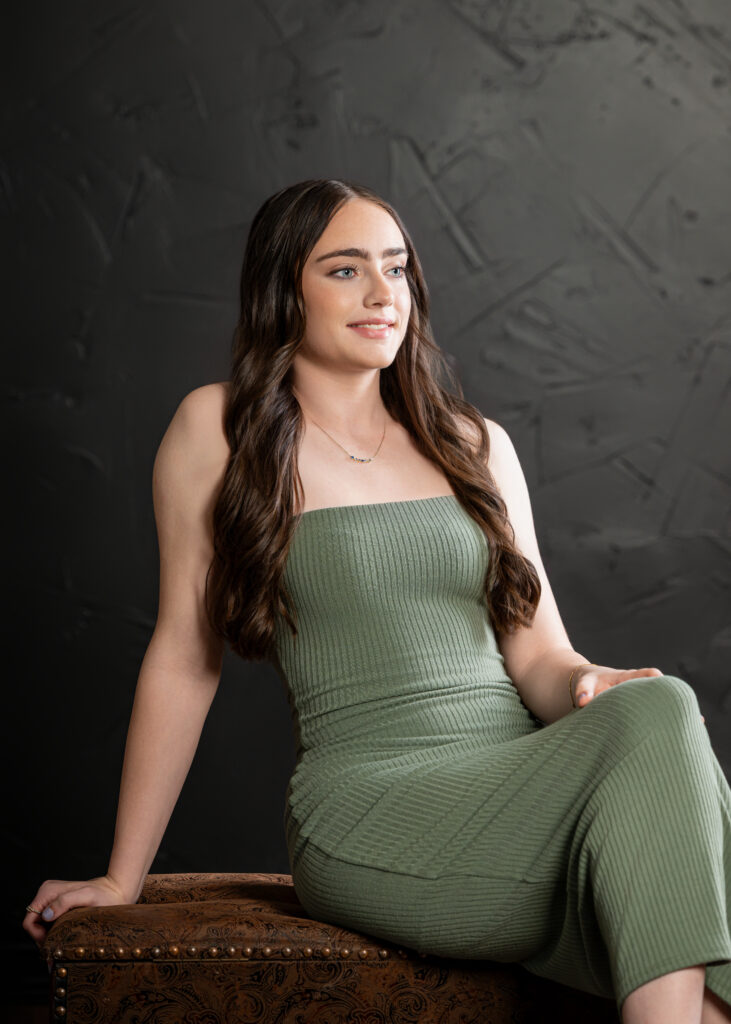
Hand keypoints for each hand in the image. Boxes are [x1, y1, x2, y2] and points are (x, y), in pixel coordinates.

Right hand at [22, 874, 131, 945]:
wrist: (114, 891)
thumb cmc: (103, 894)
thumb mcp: (86, 896)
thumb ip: (65, 901)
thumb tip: (46, 915)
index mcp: (48, 891)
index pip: (29, 920)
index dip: (37, 936)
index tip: (53, 943)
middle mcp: (47, 894)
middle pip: (33, 925)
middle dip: (42, 938)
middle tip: (59, 948)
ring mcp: (52, 901)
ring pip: (40, 926)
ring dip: (48, 937)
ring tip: (62, 944)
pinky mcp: (58, 907)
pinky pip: (48, 924)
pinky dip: (53, 933)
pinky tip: (64, 939)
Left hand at [572, 664, 704, 724]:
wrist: (589, 686)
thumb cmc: (589, 684)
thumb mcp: (585, 683)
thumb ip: (584, 690)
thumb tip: (583, 701)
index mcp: (630, 678)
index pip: (649, 675)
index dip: (658, 681)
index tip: (664, 688)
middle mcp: (642, 687)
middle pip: (664, 691)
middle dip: (675, 702)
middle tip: (688, 715)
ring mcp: (645, 699)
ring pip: (665, 705)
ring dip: (677, 714)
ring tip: (694, 729)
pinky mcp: (644, 710)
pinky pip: (660, 715)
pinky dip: (671, 724)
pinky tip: (687, 737)